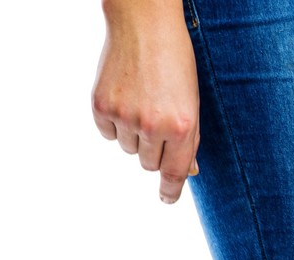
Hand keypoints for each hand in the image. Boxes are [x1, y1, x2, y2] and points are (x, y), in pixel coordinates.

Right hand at [92, 0, 200, 203]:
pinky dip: (114, 122)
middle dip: (154, 150)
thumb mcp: (191, 103)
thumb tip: (187, 173)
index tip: (166, 200)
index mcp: (182, 127)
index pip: (174, 173)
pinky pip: (107, 133)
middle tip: (156, 119)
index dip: (170, 191)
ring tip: (141, 101)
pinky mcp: (102, 106)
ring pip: (128, 150)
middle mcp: (153, 126)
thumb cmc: (174, 63)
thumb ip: (189, 140)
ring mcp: (125, 116)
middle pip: (149, 164)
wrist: (144, 25)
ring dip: (134, 135)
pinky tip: (123, 97)